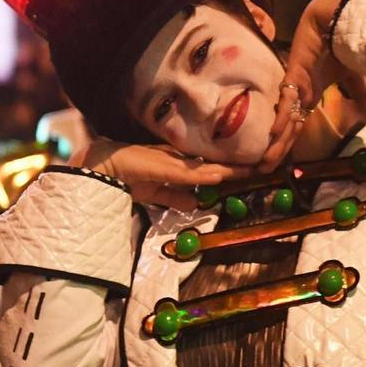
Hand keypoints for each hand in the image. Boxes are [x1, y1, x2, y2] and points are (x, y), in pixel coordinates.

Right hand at [70, 140, 250, 209]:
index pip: (210, 170)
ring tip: (251, 168)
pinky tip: (220, 175)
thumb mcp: (157, 192)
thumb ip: (175, 197)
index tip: (250, 171)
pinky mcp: (163, 168)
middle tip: (262, 166)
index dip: (229, 171)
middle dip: (237, 168)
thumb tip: (195, 204)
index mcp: (179, 167)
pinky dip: (203, 175)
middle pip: (214, 165)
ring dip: (228, 169)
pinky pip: (187, 173)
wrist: (103, 166)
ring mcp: (172, 163)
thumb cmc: (129, 175)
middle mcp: (179, 162)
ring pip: (207, 167)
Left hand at [259, 0, 365, 171]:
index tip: (280, 163)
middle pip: (286, 128)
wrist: (336, 19)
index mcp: (310, 96)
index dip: (288, 143)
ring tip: (265, 162)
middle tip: (264, 171)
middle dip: (276, 150)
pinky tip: (275, 133)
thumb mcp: (354, 76)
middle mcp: (299, 94)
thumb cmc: (342, 44)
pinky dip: (282, 116)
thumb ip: (358, 92)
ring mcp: (295, 85)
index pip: (296, 125)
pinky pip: (288, 99)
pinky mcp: (294, 74)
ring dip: (275, 141)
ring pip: (283, 119)